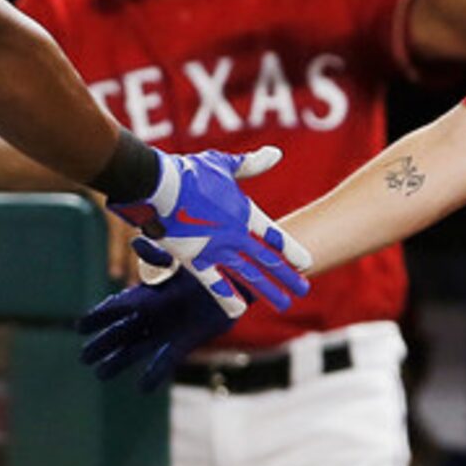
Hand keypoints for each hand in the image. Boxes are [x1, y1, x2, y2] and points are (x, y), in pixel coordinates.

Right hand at [76, 265, 242, 391]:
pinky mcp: (187, 341)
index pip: (119, 306)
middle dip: (103, 343)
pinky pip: (167, 360)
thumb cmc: (208, 264)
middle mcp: (156, 313)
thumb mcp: (182, 258)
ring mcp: (169, 329)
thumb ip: (159, 255)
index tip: (79, 326)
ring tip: (101, 374)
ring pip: (138, 348)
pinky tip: (143, 387)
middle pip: (123, 331)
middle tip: (84, 358)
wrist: (238, 279)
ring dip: (120, 361)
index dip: (99, 316)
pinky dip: (155, 373)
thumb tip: (136, 242)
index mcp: (151, 292)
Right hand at [109, 145, 313, 312]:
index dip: (291, 251)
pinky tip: (239, 310)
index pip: (274, 237)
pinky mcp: (194, 261)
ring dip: (268, 291)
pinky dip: (227, 297)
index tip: (307, 264)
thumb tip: (275, 154)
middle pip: (267, 261)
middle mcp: (235, 236)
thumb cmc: (190, 172)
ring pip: (248, 276)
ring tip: (284, 304)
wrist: (159, 187)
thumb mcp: (223, 165)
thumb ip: (251, 165)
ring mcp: (216, 251)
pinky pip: (214, 284)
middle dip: (287, 277)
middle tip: (303, 289)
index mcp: (243, 213)